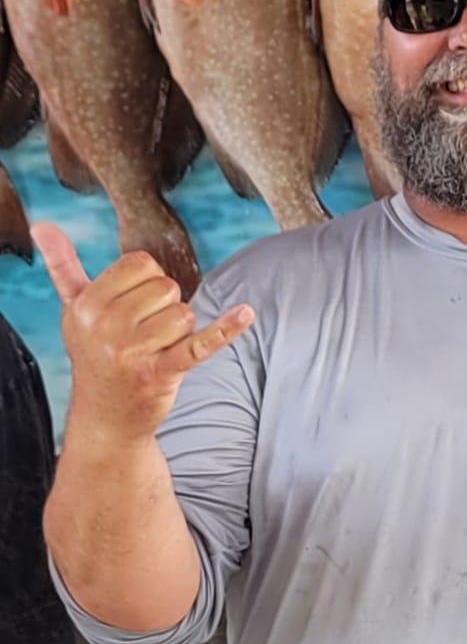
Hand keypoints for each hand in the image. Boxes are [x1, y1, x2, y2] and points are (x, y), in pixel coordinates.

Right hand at [32, 223, 253, 443]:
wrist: (105, 418)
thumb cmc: (95, 354)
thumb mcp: (74, 311)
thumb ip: (63, 267)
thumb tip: (44, 225)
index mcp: (86, 305)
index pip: (140, 263)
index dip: (147, 281)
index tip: (133, 307)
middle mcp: (104, 326)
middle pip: (166, 286)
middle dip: (165, 307)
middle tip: (144, 335)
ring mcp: (132, 352)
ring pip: (184, 313)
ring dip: (180, 330)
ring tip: (157, 349)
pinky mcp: (161, 372)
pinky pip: (199, 344)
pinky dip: (225, 329)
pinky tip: (246, 313)